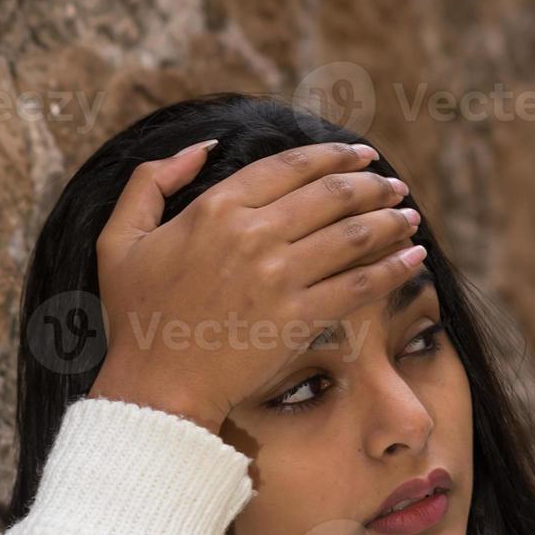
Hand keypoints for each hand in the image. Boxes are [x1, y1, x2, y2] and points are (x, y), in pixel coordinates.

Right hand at [87, 140, 424, 433]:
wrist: (156, 386)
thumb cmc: (137, 316)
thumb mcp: (120, 237)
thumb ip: (152, 181)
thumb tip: (201, 147)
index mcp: (216, 207)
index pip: (292, 166)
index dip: (335, 155)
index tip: (361, 155)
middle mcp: (254, 234)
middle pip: (332, 195)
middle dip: (372, 185)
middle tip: (394, 185)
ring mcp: (280, 277)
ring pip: (354, 234)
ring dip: (391, 220)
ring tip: (411, 216)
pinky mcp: (300, 317)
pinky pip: (360, 284)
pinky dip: (393, 267)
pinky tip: (413, 257)